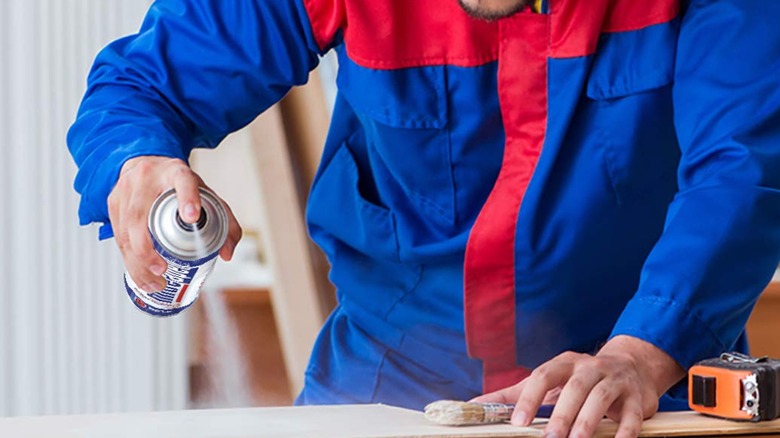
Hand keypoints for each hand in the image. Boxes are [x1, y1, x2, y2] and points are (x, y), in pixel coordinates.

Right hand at [108, 156, 241, 291]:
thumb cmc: (179, 184)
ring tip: (152, 283)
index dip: (187, 199)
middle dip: (147, 250)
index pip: (183, 182)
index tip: (191, 217)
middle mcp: (148, 179)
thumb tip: (227, 254)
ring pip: (125, 230)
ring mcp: (127, 190)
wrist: (145, 160)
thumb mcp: (206, 195)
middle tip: (162, 271)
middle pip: (141, 216)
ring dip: (136, 262)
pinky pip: (117, 235)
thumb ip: (226, 222)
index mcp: (177, 172)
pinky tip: (139, 275)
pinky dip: (127, 258)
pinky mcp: (113, 202)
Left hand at [473, 335, 684, 437]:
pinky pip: (631, 417)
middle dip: (561, 415)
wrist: (631, 365)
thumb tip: (474, 404)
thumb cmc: (579, 378)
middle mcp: (590, 368)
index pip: (543, 376)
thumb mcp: (548, 380)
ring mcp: (615, 381)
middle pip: (574, 389)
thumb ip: (513, 394)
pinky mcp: (637, 399)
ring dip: (588, 423)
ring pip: (600, 399)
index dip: (529, 397)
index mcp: (564, 363)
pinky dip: (624, 431)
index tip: (518, 422)